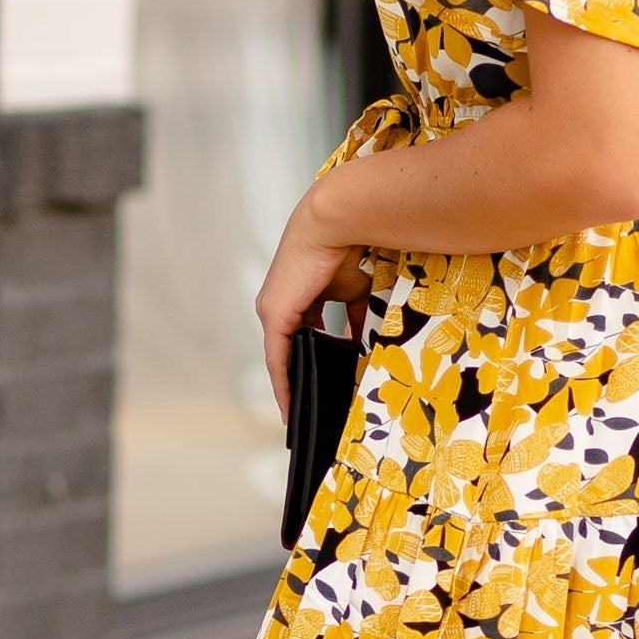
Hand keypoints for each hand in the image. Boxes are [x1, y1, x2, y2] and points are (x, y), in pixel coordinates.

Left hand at [254, 195, 370, 422]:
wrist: (337, 224)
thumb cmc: (351, 249)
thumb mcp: (357, 292)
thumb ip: (357, 318)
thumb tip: (364, 344)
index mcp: (302, 294)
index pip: (307, 333)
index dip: (315, 358)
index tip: (323, 382)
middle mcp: (282, 302)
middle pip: (292, 350)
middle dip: (304, 378)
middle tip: (313, 408)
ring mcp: (274, 309)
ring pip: (283, 358)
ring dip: (294, 385)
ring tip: (304, 414)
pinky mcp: (273, 315)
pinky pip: (278, 359)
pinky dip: (284, 383)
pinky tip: (293, 405)